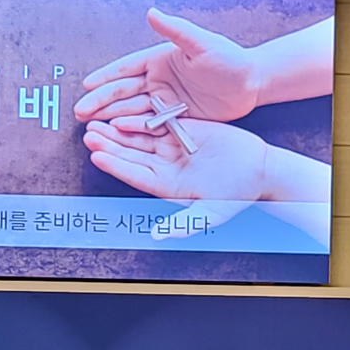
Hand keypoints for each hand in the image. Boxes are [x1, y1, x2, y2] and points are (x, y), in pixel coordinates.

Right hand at [74, 9, 262, 123]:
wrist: (252, 84)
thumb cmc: (231, 59)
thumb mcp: (203, 43)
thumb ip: (176, 30)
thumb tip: (153, 13)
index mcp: (160, 60)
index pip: (126, 68)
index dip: (107, 76)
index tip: (88, 83)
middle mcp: (159, 80)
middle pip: (123, 91)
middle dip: (101, 101)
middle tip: (81, 111)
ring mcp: (165, 101)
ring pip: (132, 110)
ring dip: (112, 116)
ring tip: (93, 125)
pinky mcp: (175, 118)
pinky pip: (150, 125)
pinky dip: (133, 130)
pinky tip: (119, 134)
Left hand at [84, 116, 333, 247]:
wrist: (260, 170)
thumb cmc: (237, 194)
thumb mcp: (211, 213)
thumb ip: (184, 224)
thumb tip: (159, 236)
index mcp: (166, 186)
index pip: (134, 174)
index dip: (115, 165)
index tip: (97, 156)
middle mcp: (164, 166)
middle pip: (130, 154)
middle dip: (109, 144)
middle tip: (89, 134)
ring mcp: (172, 146)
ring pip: (138, 137)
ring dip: (118, 129)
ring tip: (97, 122)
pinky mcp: (183, 129)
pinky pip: (157, 121)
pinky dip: (141, 117)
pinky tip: (123, 112)